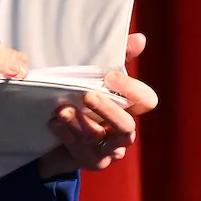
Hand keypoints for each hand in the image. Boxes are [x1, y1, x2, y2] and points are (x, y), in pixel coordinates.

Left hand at [38, 31, 158, 175]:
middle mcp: (123, 132)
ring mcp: (108, 150)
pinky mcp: (91, 161)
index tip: (108, 76)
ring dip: (78, 122)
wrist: (56, 137)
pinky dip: (66, 135)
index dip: (130, 89)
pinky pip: (81, 150)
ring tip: (60, 110)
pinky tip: (54, 123)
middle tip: (86, 95)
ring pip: (98, 138)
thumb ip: (117, 59)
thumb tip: (140, 38)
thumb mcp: (96, 78)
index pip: (146, 101)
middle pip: (127, 126)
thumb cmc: (81, 102)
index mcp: (129, 109)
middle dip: (106, 110)